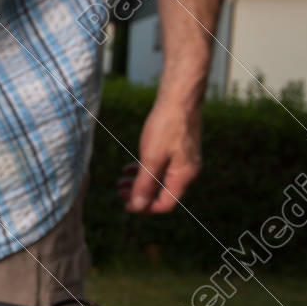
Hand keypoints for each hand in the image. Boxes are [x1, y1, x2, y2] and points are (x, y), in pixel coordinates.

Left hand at [119, 96, 202, 213]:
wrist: (179, 97)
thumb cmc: (167, 125)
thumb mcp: (151, 157)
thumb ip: (144, 184)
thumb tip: (138, 206)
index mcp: (184, 176)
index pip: (165, 204)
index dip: (145, 208)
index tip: (125, 205)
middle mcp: (187, 171)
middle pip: (162, 194)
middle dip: (140, 196)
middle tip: (119, 191)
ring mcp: (183, 161)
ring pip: (159, 180)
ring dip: (139, 183)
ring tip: (120, 181)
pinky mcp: (177, 151)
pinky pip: (160, 168)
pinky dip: (144, 171)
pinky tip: (129, 168)